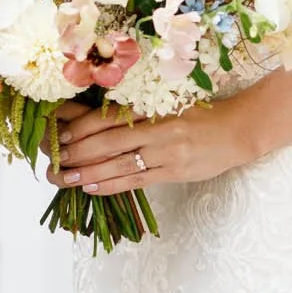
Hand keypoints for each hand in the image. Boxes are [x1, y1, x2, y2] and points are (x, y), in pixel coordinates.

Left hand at [48, 94, 254, 195]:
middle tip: (53, 161)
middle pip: (107, 142)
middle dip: (76, 153)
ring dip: (88, 173)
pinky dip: (112, 185)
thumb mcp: (166, 104)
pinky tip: (93, 188)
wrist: (237, 129)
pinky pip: (137, 180)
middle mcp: (156, 128)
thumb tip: (93, 121)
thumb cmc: (198, 115)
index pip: (108, 117)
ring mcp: (166, 152)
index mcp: (152, 107)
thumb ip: (134, 113)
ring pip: (119, 164)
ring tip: (65, 179)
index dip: (80, 127)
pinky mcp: (175, 172)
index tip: (57, 136)